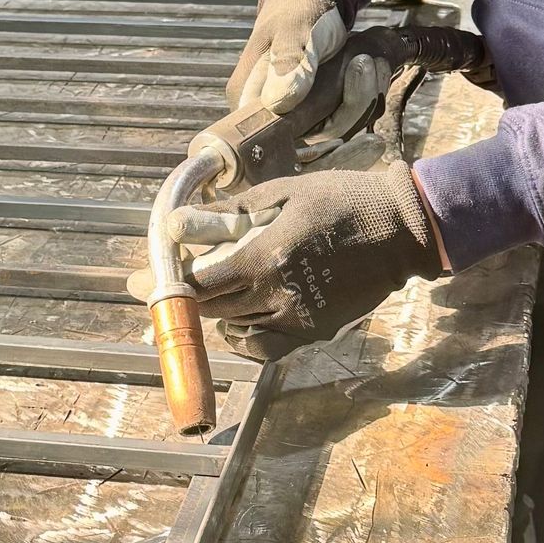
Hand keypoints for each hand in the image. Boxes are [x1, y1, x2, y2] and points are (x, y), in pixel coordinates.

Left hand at [130, 161, 440, 361]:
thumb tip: (177, 225)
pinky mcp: (313, 332)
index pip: (200, 283)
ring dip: (211, 317)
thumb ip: (228, 216)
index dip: (167, 285)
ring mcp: (297, 319)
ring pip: (234, 330)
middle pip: (212, 310)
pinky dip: (242, 336)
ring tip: (199, 301)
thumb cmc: (341, 200)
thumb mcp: (281, 194)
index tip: (142, 284)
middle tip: (156, 298)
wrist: (401, 230)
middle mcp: (278, 295)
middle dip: (181, 304)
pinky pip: (263, 347)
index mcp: (267, 258)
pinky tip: (236, 318)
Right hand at [219, 0, 385, 160]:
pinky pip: (347, 121)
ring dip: (363, 99)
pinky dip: (366, 98)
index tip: (350, 131)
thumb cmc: (296, 9)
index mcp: (249, 101)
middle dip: (350, 109)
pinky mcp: (319, 114)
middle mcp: (270, 117)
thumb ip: (290, 62)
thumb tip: (282, 101)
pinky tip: (374, 70)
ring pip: (336, 133)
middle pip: (314, 145)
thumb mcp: (294, 27)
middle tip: (368, 66)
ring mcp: (297, 118)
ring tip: (372, 60)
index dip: (315, 151)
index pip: (276, 146)